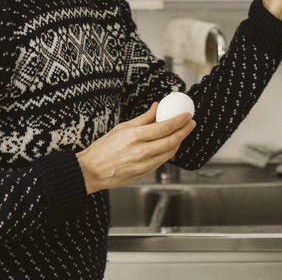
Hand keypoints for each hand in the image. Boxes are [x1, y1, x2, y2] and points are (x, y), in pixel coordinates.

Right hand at [75, 102, 194, 193]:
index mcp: (134, 137)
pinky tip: (170, 144)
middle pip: (171, 141)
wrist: (90, 171)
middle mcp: (141, 152)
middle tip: (191, 123)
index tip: (187, 115)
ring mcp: (143, 165)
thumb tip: (156, 107)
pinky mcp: (143, 174)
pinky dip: (168, 151)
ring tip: (183, 132)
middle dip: (184, 131)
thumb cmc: (103, 148)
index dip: (178, 121)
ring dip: (178, 142)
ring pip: (169, 153)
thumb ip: (143, 119)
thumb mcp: (121, 128)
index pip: (164, 127)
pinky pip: (161, 161)